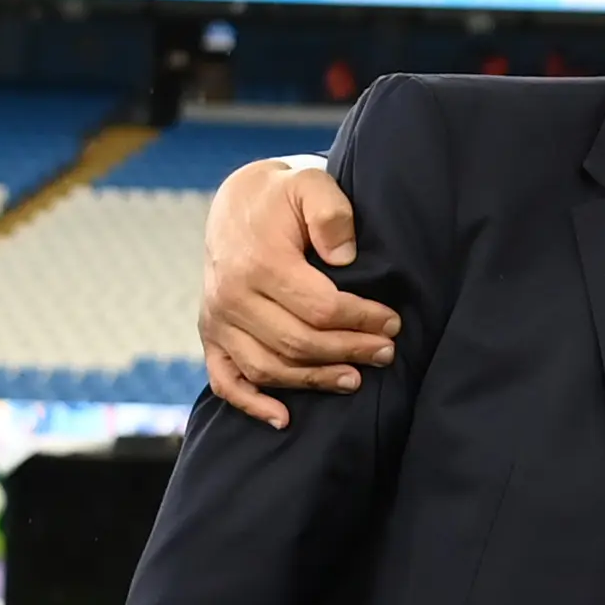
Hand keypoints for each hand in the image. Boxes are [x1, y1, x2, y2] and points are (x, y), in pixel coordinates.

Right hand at [202, 161, 397, 430]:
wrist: (240, 203)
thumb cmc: (285, 196)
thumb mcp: (312, 185)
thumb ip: (331, 213)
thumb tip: (345, 257)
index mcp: (257, 263)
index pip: (320, 308)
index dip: (361, 320)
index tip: (393, 322)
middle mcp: (230, 297)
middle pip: (298, 342)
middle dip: (349, 351)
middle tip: (386, 352)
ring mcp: (217, 320)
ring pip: (269, 367)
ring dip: (314, 380)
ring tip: (356, 379)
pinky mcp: (211, 335)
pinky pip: (225, 380)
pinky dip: (251, 404)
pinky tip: (284, 419)